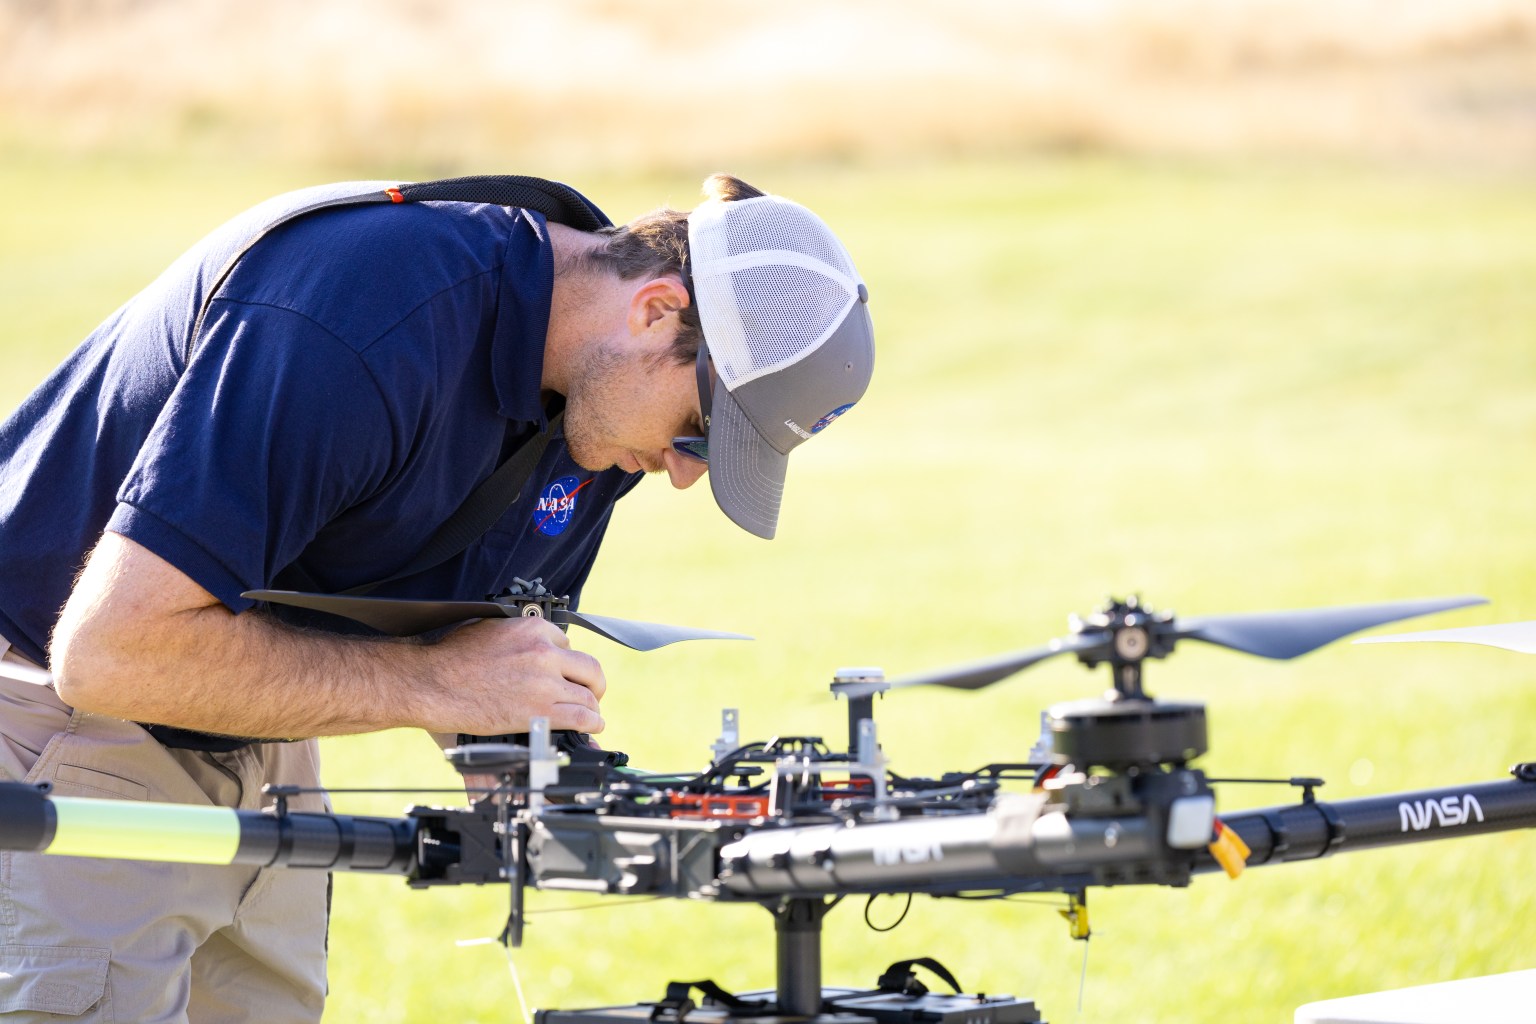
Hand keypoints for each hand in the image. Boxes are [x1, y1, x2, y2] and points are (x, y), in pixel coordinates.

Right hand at [423, 616, 606, 735]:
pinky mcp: (541, 711)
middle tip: (590, 692)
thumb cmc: (450, 656)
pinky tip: (593, 726)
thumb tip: (526, 642)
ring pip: (588, 694)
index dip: (565, 661)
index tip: (563, 673)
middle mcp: (544, 652)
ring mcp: (545, 682)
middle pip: (588, 667)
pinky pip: (582, 717)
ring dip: (592, 705)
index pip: (567, 643)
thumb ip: (515, 634)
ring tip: (590, 714)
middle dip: (592, 682)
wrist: (431, 683)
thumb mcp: (489, 627)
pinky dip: (593, 723)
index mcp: (533, 628)